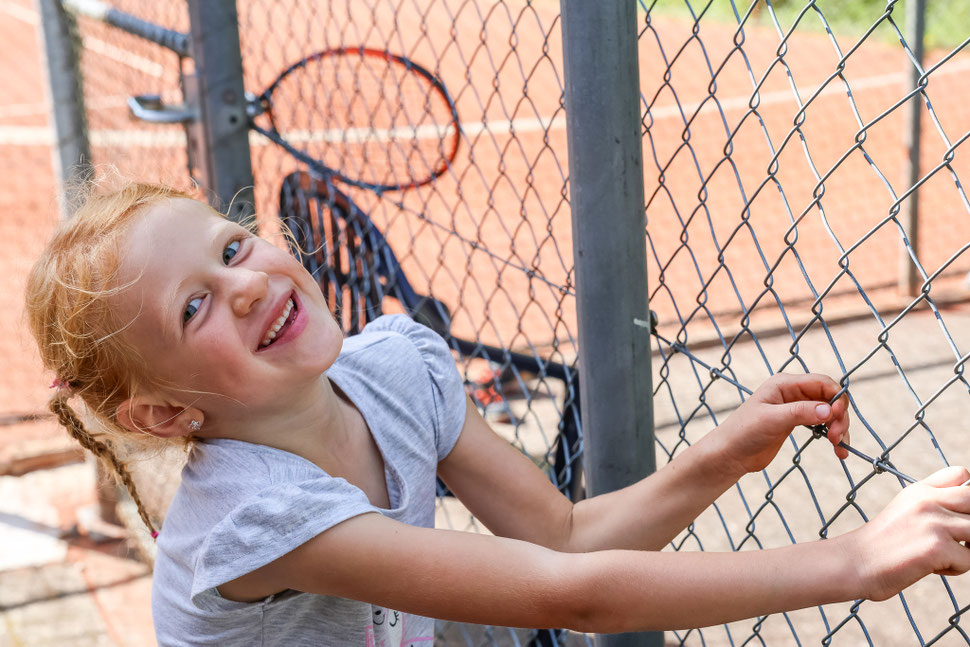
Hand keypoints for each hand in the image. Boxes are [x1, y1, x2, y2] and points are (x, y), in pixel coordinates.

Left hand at [713, 373, 849, 477]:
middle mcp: (792, 392)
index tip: (838, 417)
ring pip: (829, 412)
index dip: (836, 397)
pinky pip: (823, 424)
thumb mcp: (771, 420)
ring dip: (839, 428)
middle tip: (836, 437)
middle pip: (830, 398)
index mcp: (784, 384)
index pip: (822, 383)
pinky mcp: (797, 423)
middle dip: (839, 416)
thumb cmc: (744, 432)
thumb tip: (829, 410)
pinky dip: (833, 435)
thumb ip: (800, 413)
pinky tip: (839, 451)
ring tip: (839, 447)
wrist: (730, 454)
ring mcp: (796, 408)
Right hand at [844, 466, 969, 600]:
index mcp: (920, 490)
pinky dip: (956, 569)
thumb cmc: (882, 543)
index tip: (956, 515)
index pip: (961, 475)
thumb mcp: (904, 510)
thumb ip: (932, 503)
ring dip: (968, 548)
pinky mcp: (937, 547)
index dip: (967, 495)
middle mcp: (927, 501)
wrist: (855, 562)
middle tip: (958, 538)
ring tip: (946, 554)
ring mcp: (933, 522)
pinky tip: (932, 567)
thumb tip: (966, 513)